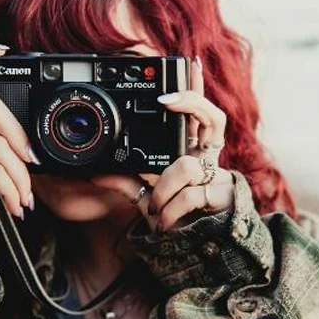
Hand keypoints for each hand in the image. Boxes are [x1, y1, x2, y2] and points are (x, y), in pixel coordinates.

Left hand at [91, 56, 234, 232]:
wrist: (196, 255)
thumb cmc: (176, 221)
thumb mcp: (146, 198)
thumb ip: (125, 183)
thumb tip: (94, 173)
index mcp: (194, 154)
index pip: (201, 114)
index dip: (198, 88)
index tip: (191, 63)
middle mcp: (210, 161)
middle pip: (214, 118)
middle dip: (190, 102)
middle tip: (165, 100)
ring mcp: (220, 178)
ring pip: (188, 164)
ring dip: (163, 188)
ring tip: (155, 208)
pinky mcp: (225, 198)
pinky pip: (191, 194)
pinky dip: (170, 210)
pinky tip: (164, 222)